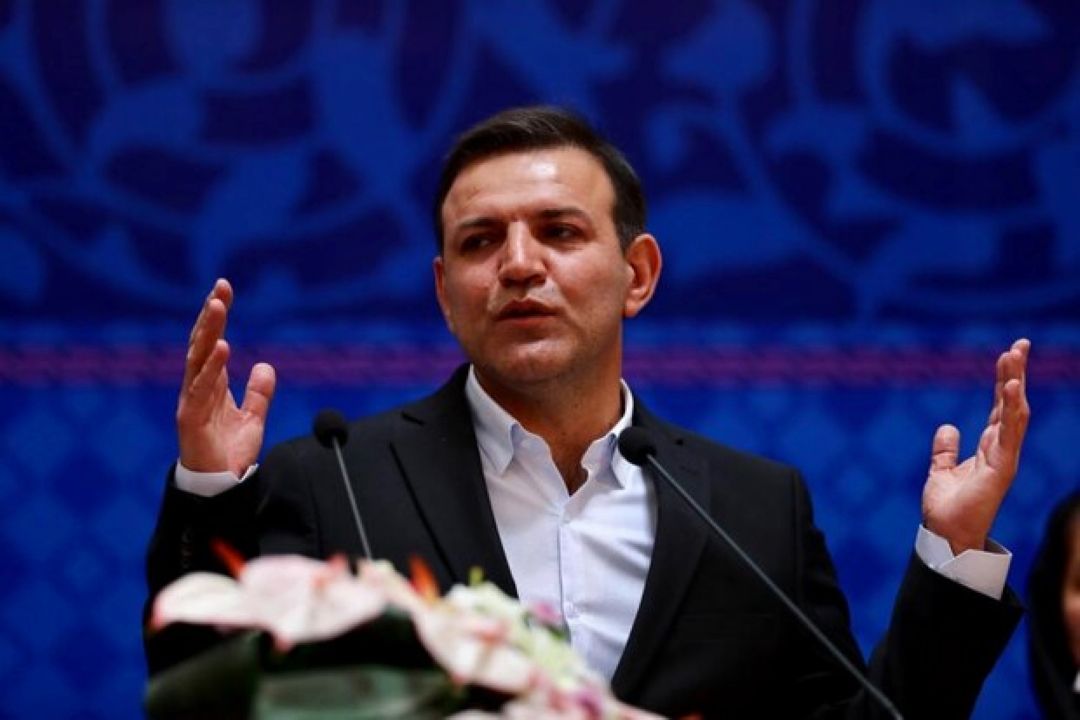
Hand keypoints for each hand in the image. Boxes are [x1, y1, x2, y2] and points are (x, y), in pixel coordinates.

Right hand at [176, 279, 275, 476]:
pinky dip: (212, 366)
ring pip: (198, 359)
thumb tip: (264, 366)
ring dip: (208, 331)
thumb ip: (258, 393)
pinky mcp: (191, 418)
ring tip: (218, 306)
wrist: (221, 485)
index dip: (216, 316)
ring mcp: (191, 401)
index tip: (224, 289)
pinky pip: (202, 388)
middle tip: (220, 288)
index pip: (210, 341)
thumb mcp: (252, 417)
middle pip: (201, 343)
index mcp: (209, 384)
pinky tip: (221, 346)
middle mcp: (197, 388)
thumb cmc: (230, 452)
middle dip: (210, 315)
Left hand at [922, 339, 1029, 554]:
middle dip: (1016, 373)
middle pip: (1011, 404)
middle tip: (1021, 343)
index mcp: (989, 448)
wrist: (945, 535)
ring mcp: (1004, 459)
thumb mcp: (941, 471)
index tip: (1009, 353)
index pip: (1000, 407)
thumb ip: (946, 449)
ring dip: (1015, 384)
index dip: (1005, 380)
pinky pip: (1009, 434)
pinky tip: (1012, 388)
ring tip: (1016, 355)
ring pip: (1014, 413)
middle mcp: (1001, 450)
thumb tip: (948, 426)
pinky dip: (1011, 410)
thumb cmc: (946, 509)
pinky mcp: (1001, 469)